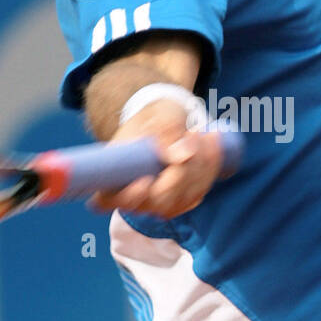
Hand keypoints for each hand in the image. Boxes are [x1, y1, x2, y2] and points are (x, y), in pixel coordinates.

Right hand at [88, 97, 225, 218]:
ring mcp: (162, 204)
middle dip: (181, 172)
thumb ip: (165, 131)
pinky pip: (202, 188)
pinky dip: (210, 164)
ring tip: (201, 132)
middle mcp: (135, 199)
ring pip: (185, 196)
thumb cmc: (151, 118)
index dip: (128, 196)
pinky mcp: (185, 200)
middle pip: (160, 201)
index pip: (109, 200)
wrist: (165, 120)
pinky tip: (211, 140)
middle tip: (191, 136)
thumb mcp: (155, 117)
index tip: (145, 181)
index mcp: (112, 180)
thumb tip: (182, 156)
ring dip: (200, 164)